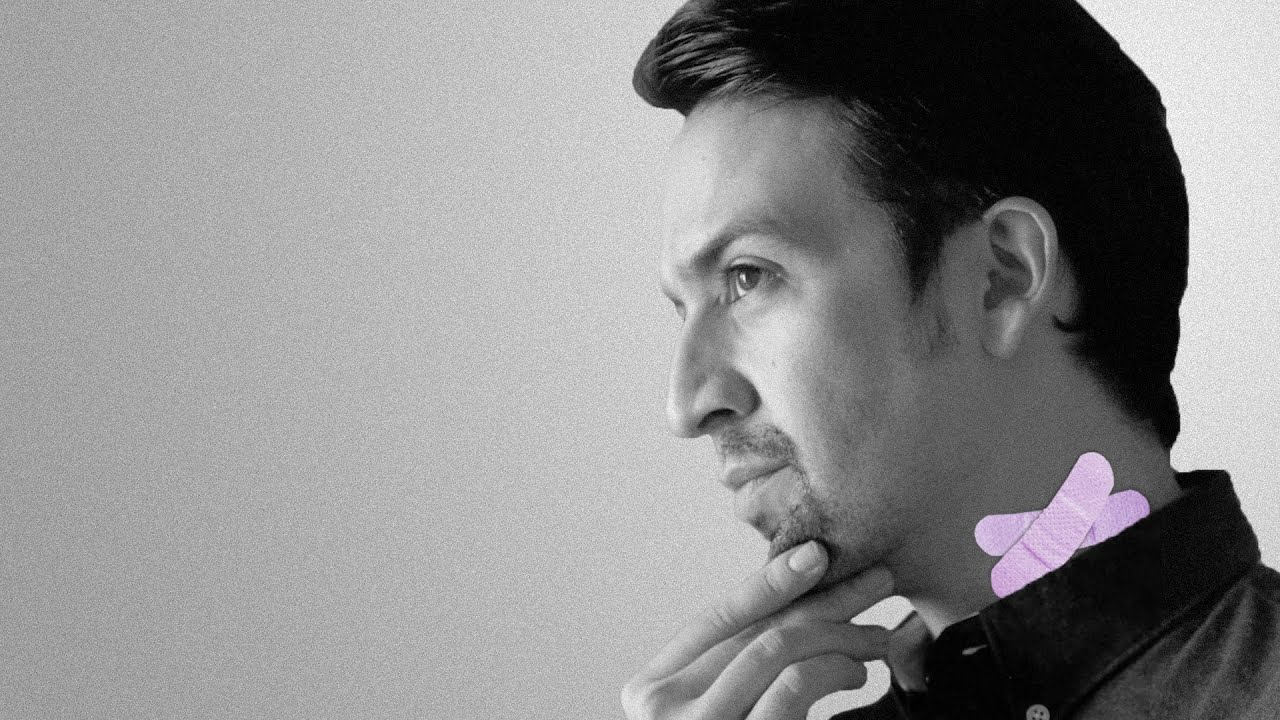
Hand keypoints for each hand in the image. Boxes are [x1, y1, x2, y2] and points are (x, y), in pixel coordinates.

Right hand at [621, 542, 894, 719]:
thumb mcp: (721, 709)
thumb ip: (739, 667)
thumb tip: (801, 603)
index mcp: (651, 688)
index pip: (718, 617)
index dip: (770, 580)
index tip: (821, 554)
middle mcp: (661, 708)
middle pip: (755, 628)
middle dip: (823, 597)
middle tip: (875, 579)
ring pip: (778, 648)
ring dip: (840, 633)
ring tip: (877, 637)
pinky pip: (791, 687)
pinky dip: (832, 668)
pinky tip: (856, 670)